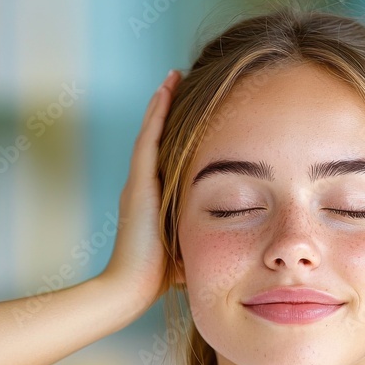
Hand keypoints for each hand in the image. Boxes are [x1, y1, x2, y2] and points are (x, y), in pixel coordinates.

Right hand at [99, 69, 181, 313]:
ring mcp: (138, 182)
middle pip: (158, 138)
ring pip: (152, 132)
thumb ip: (202, 234)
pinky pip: (148, 138)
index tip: (194, 112)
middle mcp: (142, 186)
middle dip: (170, 111)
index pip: (167, 157)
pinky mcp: (137, 183)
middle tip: (182, 82)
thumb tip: (232, 236)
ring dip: (162, 102)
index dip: (178, 133)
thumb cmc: (162, 277)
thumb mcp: (188, 245)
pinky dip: (156, 113)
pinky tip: (166, 89)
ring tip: (174, 76)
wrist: (131, 288)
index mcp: (154, 199)